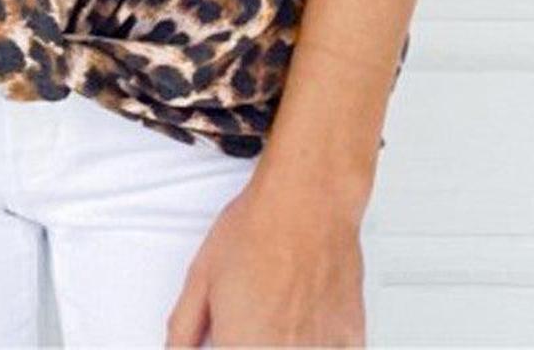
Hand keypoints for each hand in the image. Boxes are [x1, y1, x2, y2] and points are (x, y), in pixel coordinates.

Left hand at [165, 182, 368, 347]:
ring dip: (287, 343)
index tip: (226, 335)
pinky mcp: (350, 336)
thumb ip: (184, 328)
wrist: (306, 198)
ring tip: (281, 308)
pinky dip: (321, 345)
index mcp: (242, 347)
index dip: (227, 343)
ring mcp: (320, 349)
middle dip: (250, 341)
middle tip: (252, 311)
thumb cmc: (257, 229)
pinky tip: (308, 323)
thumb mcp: (200, 276)